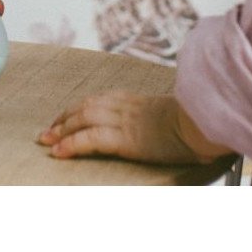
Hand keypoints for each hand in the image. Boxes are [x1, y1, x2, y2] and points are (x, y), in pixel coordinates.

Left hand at [37, 91, 232, 164]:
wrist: (205, 122)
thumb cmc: (197, 123)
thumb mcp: (175, 118)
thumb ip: (162, 120)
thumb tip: (163, 129)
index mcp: (137, 101)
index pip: (100, 100)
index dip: (79, 108)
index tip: (65, 116)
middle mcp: (126, 107)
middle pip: (86, 107)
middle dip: (64, 118)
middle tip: (46, 130)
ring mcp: (125, 121)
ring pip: (83, 119)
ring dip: (61, 129)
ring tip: (46, 140)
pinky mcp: (126, 138)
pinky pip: (91, 139)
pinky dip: (72, 143)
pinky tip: (59, 151)